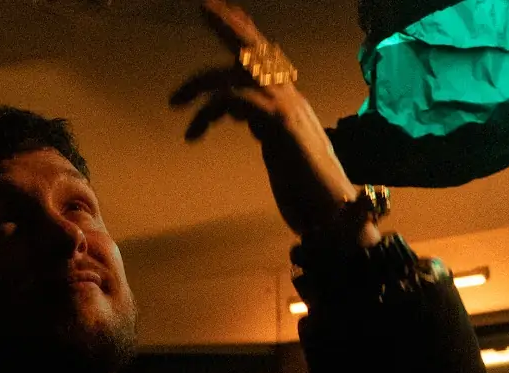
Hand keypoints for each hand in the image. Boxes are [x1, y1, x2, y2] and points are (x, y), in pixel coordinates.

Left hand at [169, 0, 366, 239]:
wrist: (334, 216)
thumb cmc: (310, 197)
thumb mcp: (281, 154)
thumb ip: (266, 131)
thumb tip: (247, 118)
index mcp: (290, 102)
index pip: (265, 58)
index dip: (244, 33)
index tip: (219, 15)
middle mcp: (290, 97)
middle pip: (256, 48)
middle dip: (228, 24)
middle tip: (203, 6)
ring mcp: (286, 107)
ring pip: (238, 73)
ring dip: (200, 85)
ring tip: (175, 104)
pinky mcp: (279, 123)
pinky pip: (237, 99)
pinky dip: (211, 110)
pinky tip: (196, 131)